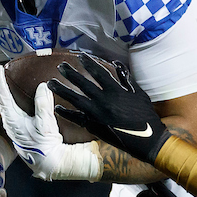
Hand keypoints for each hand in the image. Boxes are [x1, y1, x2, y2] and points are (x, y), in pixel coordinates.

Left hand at [0, 66, 102, 181]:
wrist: (48, 162)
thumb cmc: (45, 144)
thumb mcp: (45, 123)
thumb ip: (43, 103)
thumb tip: (43, 86)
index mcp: (11, 119)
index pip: (2, 95)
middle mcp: (9, 122)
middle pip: (1, 98)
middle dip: (0, 84)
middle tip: (1, 71)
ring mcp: (14, 126)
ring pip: (6, 105)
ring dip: (5, 92)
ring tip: (7, 82)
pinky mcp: (20, 130)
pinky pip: (12, 110)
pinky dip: (12, 100)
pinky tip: (18, 99)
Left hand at [48, 55, 169, 162]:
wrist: (146, 140)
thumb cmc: (145, 115)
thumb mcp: (139, 94)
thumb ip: (126, 79)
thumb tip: (116, 63)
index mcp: (117, 91)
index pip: (99, 73)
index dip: (89, 63)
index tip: (80, 56)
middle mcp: (104, 101)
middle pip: (83, 84)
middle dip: (70, 73)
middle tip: (60, 66)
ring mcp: (97, 114)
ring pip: (75, 99)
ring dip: (62, 90)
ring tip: (50, 83)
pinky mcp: (94, 126)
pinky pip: (76, 118)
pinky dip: (66, 113)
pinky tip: (57, 108)